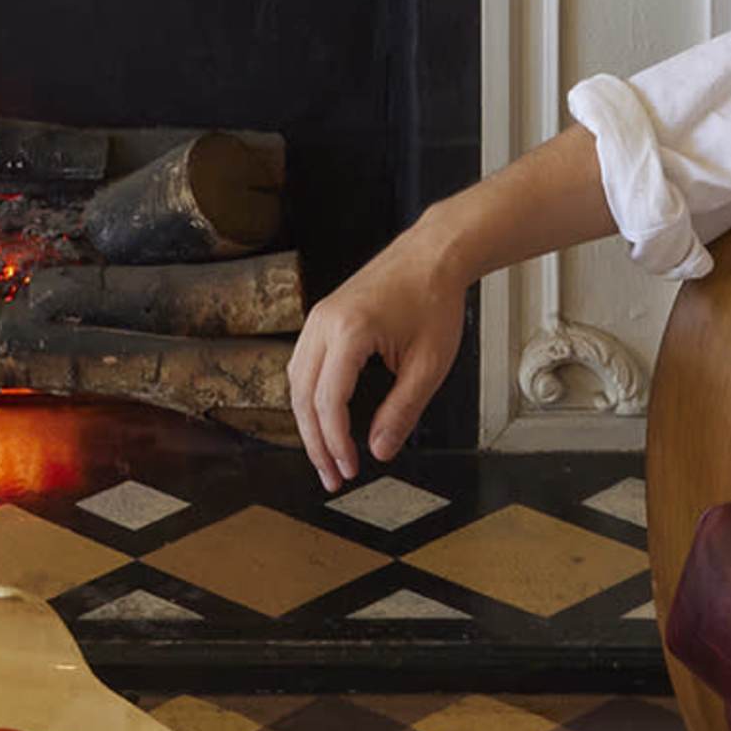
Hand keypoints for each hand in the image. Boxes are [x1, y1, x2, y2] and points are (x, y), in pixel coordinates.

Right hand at [288, 235, 465, 488]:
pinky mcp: (322, 317)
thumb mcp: (428, 364)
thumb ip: (402, 411)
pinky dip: (309, 397)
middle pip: (302, 395)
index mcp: (350, 331)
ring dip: (308, 423)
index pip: (328, 401)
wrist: (432, 254)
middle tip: (332, 476)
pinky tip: (323, 419)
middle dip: (315, 442)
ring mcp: (318, 317)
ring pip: (296, 381)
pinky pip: (303, 364)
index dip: (336, 442)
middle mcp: (323, 323)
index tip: (350, 469)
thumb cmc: (434, 300)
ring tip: (326, 457)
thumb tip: (379, 450)